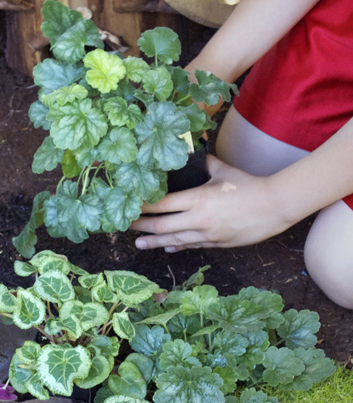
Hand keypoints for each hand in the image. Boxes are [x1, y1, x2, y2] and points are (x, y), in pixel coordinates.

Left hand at [130, 156, 290, 251]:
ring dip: (155, 242)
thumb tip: (193, 155)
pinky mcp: (217, 244)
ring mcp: (207, 234)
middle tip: (127, 226)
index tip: (130, 206)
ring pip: (174, 239)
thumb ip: (204, 165)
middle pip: (162, 225)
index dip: (144, 207)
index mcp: (198, 199)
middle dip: (142, 226)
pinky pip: (192, 245)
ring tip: (139, 244)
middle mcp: (199, 219)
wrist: (275, 206)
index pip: (163, 204)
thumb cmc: (250, 185)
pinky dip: (177, 246)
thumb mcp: (223, 171)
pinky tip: (167, 247)